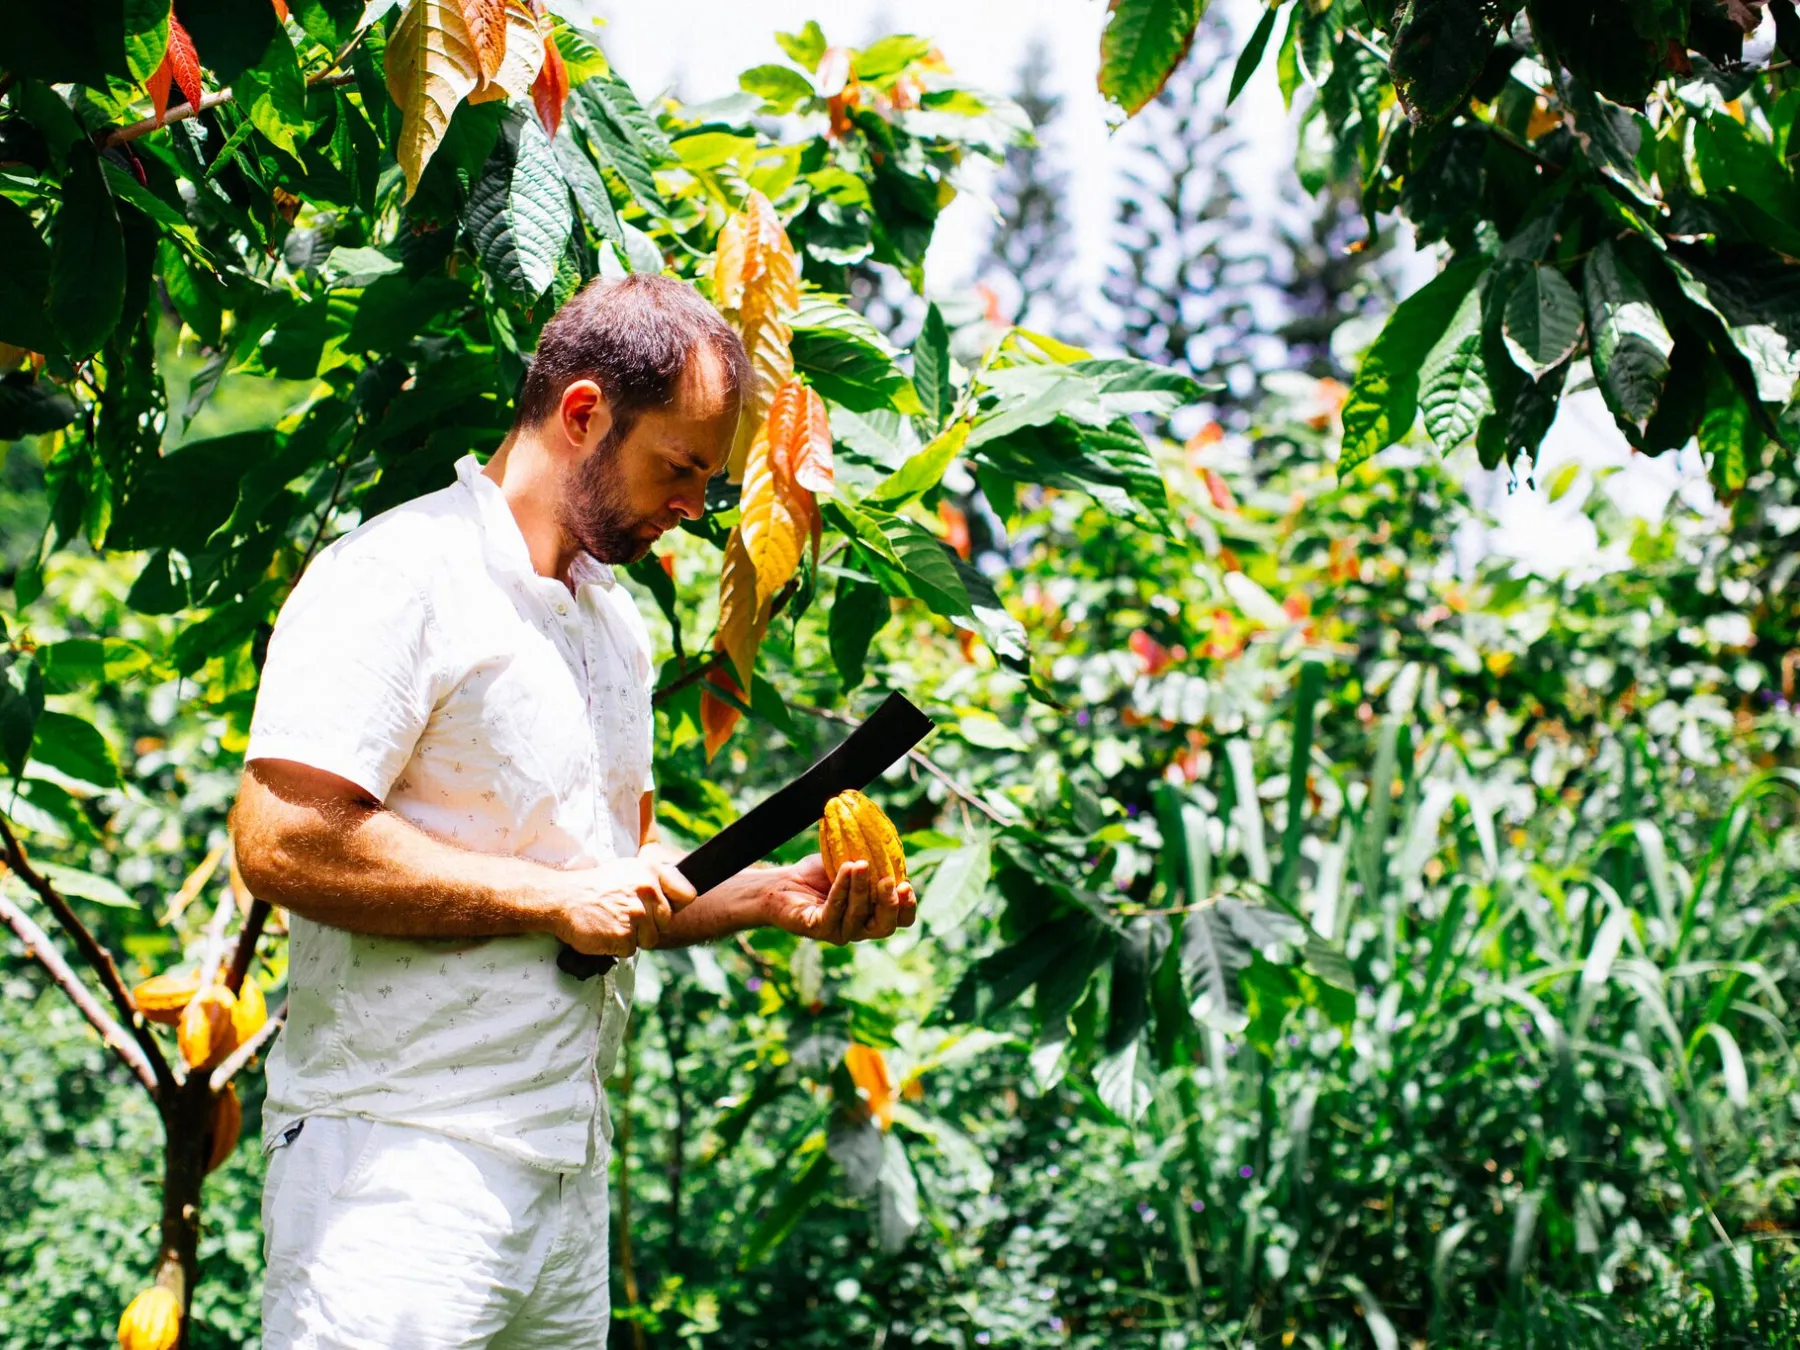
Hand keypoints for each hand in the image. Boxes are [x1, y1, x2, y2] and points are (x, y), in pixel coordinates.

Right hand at [545, 856, 697, 955]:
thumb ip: (655, 880)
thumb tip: (682, 895)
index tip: (663, 906)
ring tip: (614, 921)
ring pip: (650, 939)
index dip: (676, 904)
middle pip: (667, 921)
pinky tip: (605, 931)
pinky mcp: (623, 935)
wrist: (562, 899)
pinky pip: (631, 950)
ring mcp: (636, 914)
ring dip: (633, 937)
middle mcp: (647, 891)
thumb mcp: (629, 870)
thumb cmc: (596, 886)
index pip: (687, 894)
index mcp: (651, 871)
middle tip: (626, 915)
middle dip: (650, 924)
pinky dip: (618, 946)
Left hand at [761, 856, 916, 945]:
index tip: (906, 885)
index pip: (901, 920)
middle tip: (889, 881)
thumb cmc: (819, 874)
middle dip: (889, 905)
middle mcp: (860, 928)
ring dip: (861, 888)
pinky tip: (845, 869)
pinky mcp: (817, 929)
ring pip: (858, 916)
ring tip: (860, 864)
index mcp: (873, 914)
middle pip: (885, 927)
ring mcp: (839, 932)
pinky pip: (834, 911)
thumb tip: (893, 846)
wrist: (783, 881)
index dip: (908, 907)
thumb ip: (873, 863)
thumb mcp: (852, 864)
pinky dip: (841, 888)